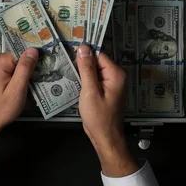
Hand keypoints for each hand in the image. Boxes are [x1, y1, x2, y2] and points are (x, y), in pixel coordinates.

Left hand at [0, 48, 38, 162]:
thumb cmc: (0, 110)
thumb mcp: (17, 89)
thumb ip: (25, 68)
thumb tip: (33, 50)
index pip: (21, 54)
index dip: (30, 65)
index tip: (34, 76)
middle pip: (17, 58)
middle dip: (24, 71)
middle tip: (25, 87)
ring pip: (13, 65)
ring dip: (19, 76)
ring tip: (17, 90)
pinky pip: (7, 70)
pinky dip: (13, 78)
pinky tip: (12, 90)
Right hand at [76, 45, 138, 176]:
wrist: (105, 138)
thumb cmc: (99, 118)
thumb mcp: (89, 91)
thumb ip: (86, 68)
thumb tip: (83, 48)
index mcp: (116, 74)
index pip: (98, 54)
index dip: (84, 55)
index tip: (70, 55)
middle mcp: (117, 76)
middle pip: (97, 61)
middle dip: (83, 64)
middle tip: (68, 68)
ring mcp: (112, 83)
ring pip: (94, 70)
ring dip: (83, 73)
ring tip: (72, 77)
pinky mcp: (107, 90)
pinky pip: (95, 79)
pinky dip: (86, 81)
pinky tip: (77, 86)